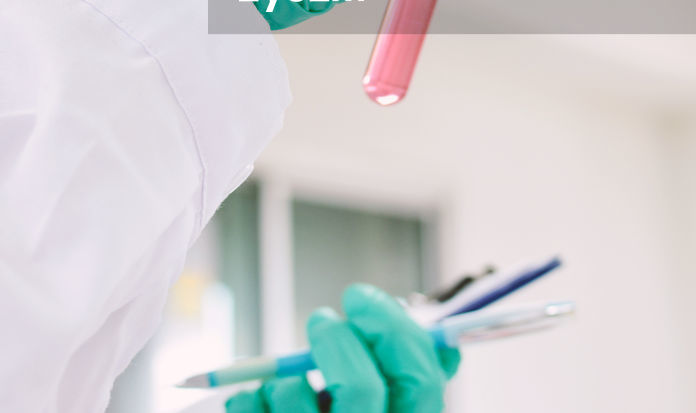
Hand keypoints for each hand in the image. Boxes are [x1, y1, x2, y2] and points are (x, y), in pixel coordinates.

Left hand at [225, 284, 460, 412]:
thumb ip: (418, 391)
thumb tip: (445, 345)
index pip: (418, 378)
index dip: (390, 326)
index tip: (360, 295)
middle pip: (361, 388)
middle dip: (337, 340)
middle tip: (323, 321)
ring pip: (297, 398)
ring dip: (289, 376)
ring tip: (289, 382)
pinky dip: (251, 398)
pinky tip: (257, 401)